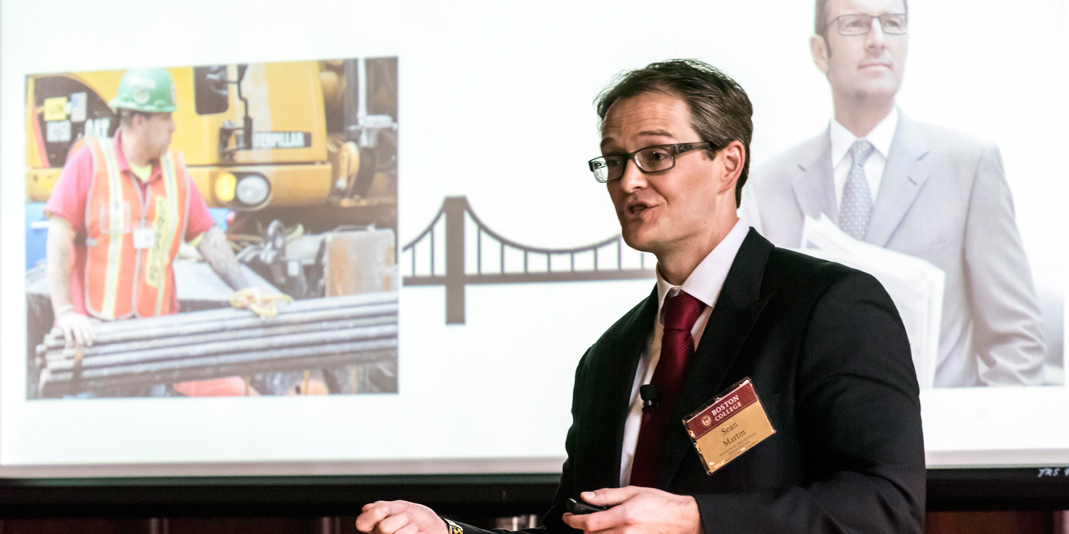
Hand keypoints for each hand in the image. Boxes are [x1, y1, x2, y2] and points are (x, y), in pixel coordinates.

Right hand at [55, 310, 98, 346]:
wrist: (64, 313)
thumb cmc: (76, 319)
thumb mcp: (83, 318)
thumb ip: (90, 321)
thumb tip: (100, 322)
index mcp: (84, 320)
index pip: (89, 326)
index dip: (92, 333)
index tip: (95, 339)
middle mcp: (79, 320)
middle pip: (84, 329)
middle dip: (87, 337)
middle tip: (89, 344)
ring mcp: (71, 322)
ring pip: (76, 331)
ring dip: (79, 338)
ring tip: (81, 344)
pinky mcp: (64, 325)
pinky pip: (67, 333)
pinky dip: (69, 339)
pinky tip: (71, 344)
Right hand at [356, 500, 448, 533]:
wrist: (435, 528)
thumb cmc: (418, 518)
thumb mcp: (400, 507)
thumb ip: (383, 507)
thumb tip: (366, 508)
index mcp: (375, 524)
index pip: (361, 523)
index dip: (372, 514)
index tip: (385, 508)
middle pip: (381, 528)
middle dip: (398, 518)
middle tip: (405, 519)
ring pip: (390, 532)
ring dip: (406, 525)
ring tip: (411, 527)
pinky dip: (411, 531)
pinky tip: (414, 533)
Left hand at [562, 487, 701, 533]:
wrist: (680, 519)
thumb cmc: (660, 505)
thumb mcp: (632, 492)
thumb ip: (607, 495)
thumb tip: (586, 496)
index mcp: (623, 516)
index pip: (588, 523)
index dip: (573, 520)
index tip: (568, 517)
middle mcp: (625, 533)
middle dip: (584, 528)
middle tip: (585, 518)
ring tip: (599, 526)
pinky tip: (610, 532)